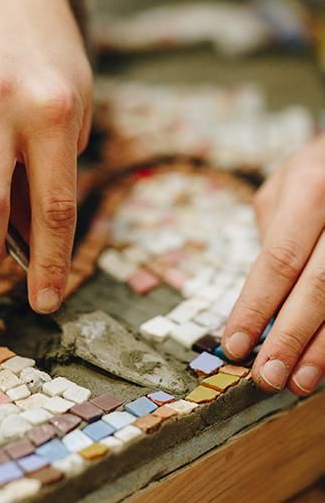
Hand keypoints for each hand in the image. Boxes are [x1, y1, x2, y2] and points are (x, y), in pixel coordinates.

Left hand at [222, 134, 324, 394]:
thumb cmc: (320, 168)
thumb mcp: (288, 182)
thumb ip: (274, 231)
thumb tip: (263, 294)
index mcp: (313, 189)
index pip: (278, 260)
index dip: (256, 307)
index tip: (233, 345)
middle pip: (317, 287)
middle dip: (289, 337)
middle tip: (267, 377)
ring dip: (323, 349)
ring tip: (298, 381)